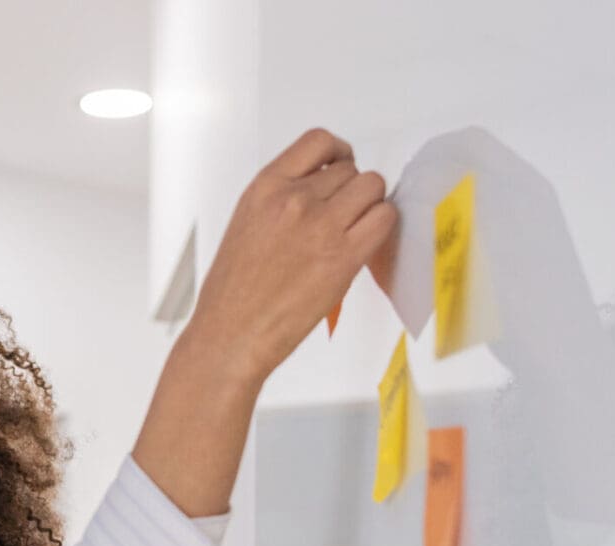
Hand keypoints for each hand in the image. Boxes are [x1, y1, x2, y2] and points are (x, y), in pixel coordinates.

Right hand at [189, 127, 396, 382]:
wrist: (230, 334)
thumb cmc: (232, 293)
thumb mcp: (245, 226)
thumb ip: (280, 200)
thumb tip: (322, 191)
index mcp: (265, 188)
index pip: (317, 142)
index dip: (338, 152)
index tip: (341, 165)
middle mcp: (294, 199)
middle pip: (351, 169)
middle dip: (351, 190)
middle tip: (343, 217)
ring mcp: (321, 225)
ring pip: (373, 188)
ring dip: (370, 206)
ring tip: (354, 231)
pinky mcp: (344, 256)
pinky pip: (384, 219)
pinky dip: (381, 227)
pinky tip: (364, 244)